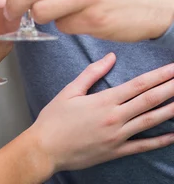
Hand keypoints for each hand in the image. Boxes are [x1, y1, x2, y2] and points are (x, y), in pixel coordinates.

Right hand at [31, 53, 173, 173]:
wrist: (46, 149)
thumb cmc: (55, 119)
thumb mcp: (70, 90)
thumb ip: (92, 73)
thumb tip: (111, 57)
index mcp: (104, 101)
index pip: (138, 85)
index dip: (158, 76)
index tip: (172, 68)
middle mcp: (114, 118)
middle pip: (148, 101)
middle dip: (169, 89)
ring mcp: (117, 137)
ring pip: (149, 122)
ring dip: (169, 111)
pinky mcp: (116, 151)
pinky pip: (142, 146)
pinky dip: (159, 141)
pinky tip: (173, 135)